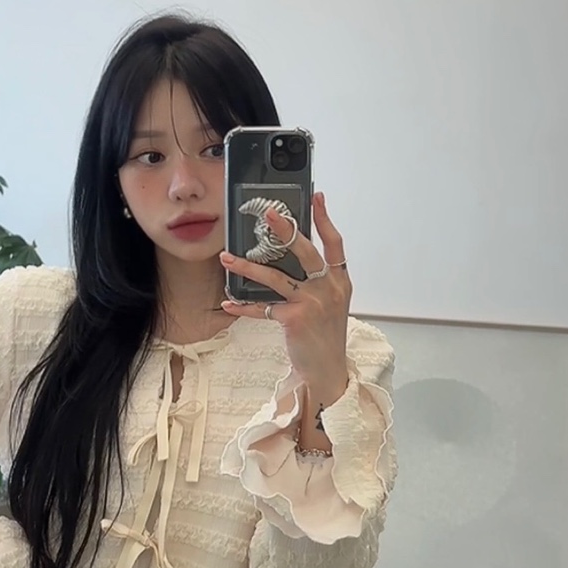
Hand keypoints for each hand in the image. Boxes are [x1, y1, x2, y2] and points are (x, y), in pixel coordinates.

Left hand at [220, 192, 351, 390]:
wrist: (327, 370)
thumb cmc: (325, 335)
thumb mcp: (330, 304)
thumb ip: (318, 281)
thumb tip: (290, 256)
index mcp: (340, 281)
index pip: (334, 243)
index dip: (325, 219)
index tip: (316, 196)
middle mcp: (329, 288)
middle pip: (306, 252)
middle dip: (286, 230)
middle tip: (269, 214)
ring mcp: (313, 303)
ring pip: (276, 278)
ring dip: (248, 267)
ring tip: (227, 257)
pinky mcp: (295, 319)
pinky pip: (263, 308)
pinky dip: (243, 307)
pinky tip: (227, 303)